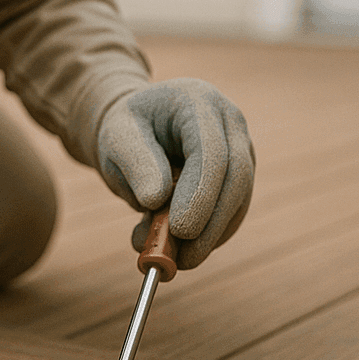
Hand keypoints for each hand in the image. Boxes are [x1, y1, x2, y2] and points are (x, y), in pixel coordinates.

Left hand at [96, 78, 253, 268]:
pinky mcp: (240, 176)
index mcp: (198, 101)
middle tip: (182, 259)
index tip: (180, 231)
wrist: (136, 131)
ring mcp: (241, 148)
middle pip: (236, 176)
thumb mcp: (117, 138)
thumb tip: (156, 200)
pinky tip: (178, 250)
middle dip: (212, 223)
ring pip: (239, 200)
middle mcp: (229, 122)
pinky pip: (233, 212)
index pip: (212, 151)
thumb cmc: (126, 131)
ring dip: (209, 237)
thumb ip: (136, 164)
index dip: (201, 193)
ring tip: (166, 257)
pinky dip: (209, 237)